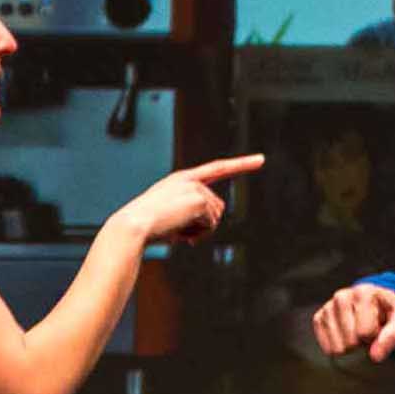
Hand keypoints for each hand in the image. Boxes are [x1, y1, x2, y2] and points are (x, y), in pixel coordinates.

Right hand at [121, 154, 263, 243]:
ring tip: (175, 230)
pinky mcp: (199, 200)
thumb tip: (211, 222)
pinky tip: (179, 232)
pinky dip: (198, 233)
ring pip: (215, 218)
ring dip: (199, 230)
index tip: (260, 160)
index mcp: (181, 179)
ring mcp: (196, 189)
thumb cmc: (145, 225)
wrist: (133, 226)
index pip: (217, 168)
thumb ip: (192, 213)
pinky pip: (211, 225)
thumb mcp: (169, 215)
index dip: (241, 164)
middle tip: (180, 232)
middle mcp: (190, 179)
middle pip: (218, 207)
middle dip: (205, 224)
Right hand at [311, 282, 394, 360]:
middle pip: (351, 341)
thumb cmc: (389, 312)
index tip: (380, 326)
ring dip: (352, 345)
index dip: (376, 336)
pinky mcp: (319, 318)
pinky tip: (347, 334)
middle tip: (370, 329)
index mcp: (363, 293)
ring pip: (338, 348)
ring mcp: (328, 307)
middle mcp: (341, 296)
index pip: (365, 332)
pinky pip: (327, 348)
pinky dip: (340, 347)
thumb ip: (393, 336)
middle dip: (363, 341)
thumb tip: (375, 356)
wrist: (376, 303)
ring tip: (359, 330)